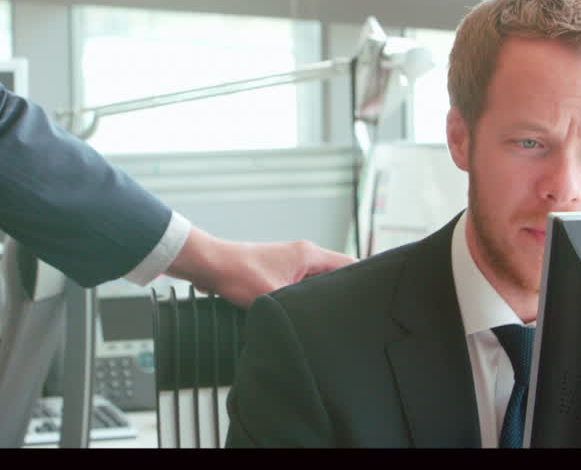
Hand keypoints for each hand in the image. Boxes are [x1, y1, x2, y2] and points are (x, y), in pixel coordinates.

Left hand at [166, 226, 355, 308]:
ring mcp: (289, 263)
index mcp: (309, 254)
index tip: (371, 299)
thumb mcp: (275, 295)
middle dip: (341, 294)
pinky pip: (300, 286)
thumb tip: (317, 326)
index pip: (349, 265)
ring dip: (319, 298)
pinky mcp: (277, 271)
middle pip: (334, 275)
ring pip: (316, 282)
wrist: (209, 264)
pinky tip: (302, 315)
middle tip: (352, 316)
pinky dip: (303, 298)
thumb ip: (300, 307)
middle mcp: (303, 255)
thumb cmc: (239, 274)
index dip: (362, 282)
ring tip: (329, 318)